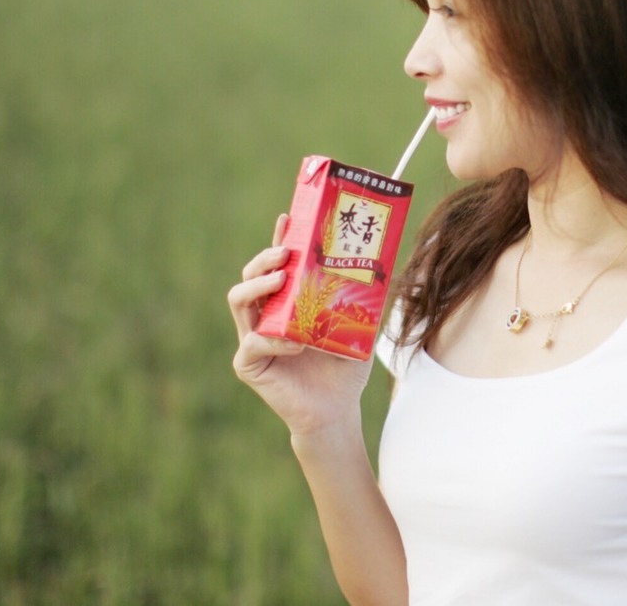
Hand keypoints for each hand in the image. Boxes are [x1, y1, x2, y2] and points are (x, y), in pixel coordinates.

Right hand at [227, 214, 374, 436]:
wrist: (338, 408)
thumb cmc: (344, 364)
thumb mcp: (358, 324)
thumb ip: (363, 298)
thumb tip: (387, 266)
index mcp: (285, 301)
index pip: (277, 264)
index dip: (279, 239)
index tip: (287, 218)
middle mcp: (264, 315)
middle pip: (250, 275)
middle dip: (265, 258)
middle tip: (286, 252)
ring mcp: (252, 338)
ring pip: (239, 300)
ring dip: (259, 286)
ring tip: (281, 281)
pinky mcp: (248, 364)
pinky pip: (252, 344)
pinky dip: (272, 340)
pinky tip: (295, 344)